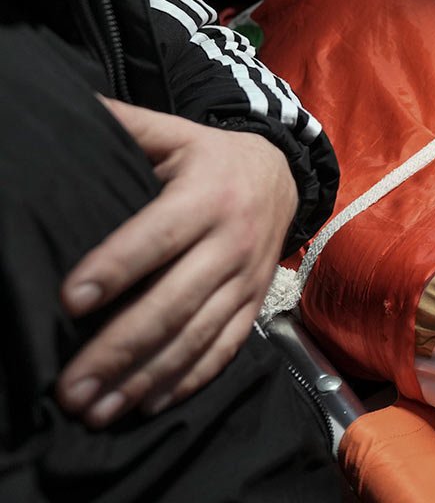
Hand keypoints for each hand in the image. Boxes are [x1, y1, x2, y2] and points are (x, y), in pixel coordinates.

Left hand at [56, 98, 298, 427]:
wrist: (284, 176)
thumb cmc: (210, 157)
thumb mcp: (174, 134)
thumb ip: (126, 125)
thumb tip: (70, 106)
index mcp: (208, 196)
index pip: (158, 236)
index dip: (116, 267)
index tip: (72, 300)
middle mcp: (232, 242)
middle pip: (174, 302)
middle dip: (119, 347)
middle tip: (69, 385)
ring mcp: (246, 280)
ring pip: (196, 337)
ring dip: (144, 377)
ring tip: (94, 409)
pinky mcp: (253, 305)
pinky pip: (223, 350)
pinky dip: (186, 381)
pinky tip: (145, 404)